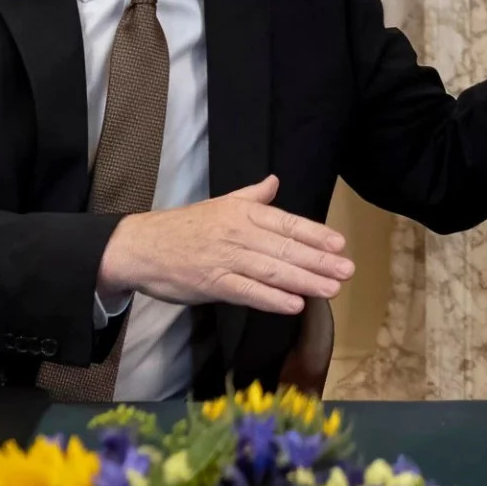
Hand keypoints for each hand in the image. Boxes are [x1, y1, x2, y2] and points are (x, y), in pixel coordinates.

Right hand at [96, 176, 352, 314]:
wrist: (139, 247)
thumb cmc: (183, 227)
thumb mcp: (220, 204)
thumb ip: (252, 196)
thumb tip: (275, 181)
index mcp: (242, 213)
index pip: (287, 223)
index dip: (315, 234)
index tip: (340, 244)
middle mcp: (237, 233)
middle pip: (285, 248)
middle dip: (319, 260)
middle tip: (347, 270)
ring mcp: (225, 258)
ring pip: (271, 270)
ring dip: (304, 280)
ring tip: (331, 289)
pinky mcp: (211, 283)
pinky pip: (247, 292)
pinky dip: (272, 299)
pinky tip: (295, 304)